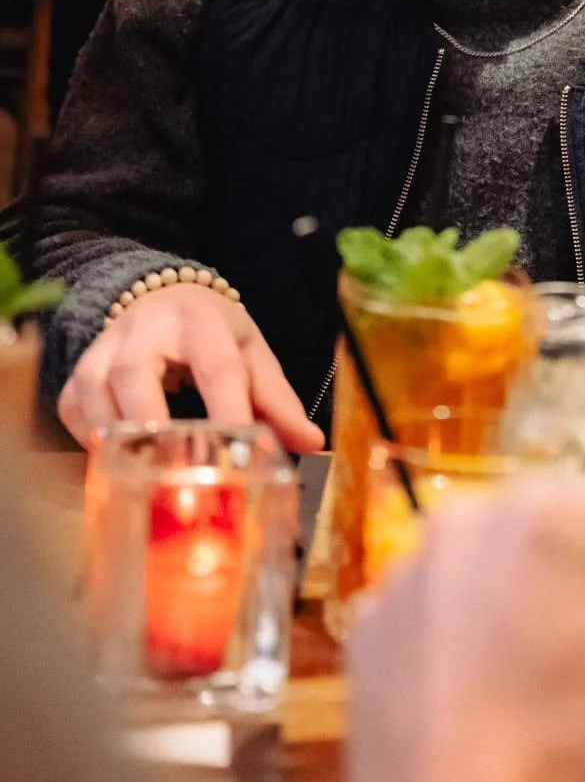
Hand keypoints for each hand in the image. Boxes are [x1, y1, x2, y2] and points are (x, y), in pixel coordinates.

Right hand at [57, 284, 324, 452]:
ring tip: (150, 481)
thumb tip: (311, 444)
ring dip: (121, 442)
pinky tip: (121, 464)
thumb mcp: (250, 352)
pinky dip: (94, 444)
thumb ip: (278, 400)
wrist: (160, 300)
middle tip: (179, 478)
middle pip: (135, 374)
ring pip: (97, 395)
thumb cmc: (211, 333)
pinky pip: (76, 413)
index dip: (229, 411)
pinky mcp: (77, 374)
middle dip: (155, 427)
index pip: (217, 366)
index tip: (243, 455)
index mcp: (200, 320)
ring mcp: (103, 349)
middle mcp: (144, 328)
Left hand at [348, 480, 584, 781]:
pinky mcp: (380, 609)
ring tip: (564, 640)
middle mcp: (473, 522)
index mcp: (546, 523)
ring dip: (538, 576)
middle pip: (562, 515)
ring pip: (499, 545)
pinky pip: (447, 587)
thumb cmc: (560, 753)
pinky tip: (500, 659)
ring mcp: (417, 564)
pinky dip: (479, 607)